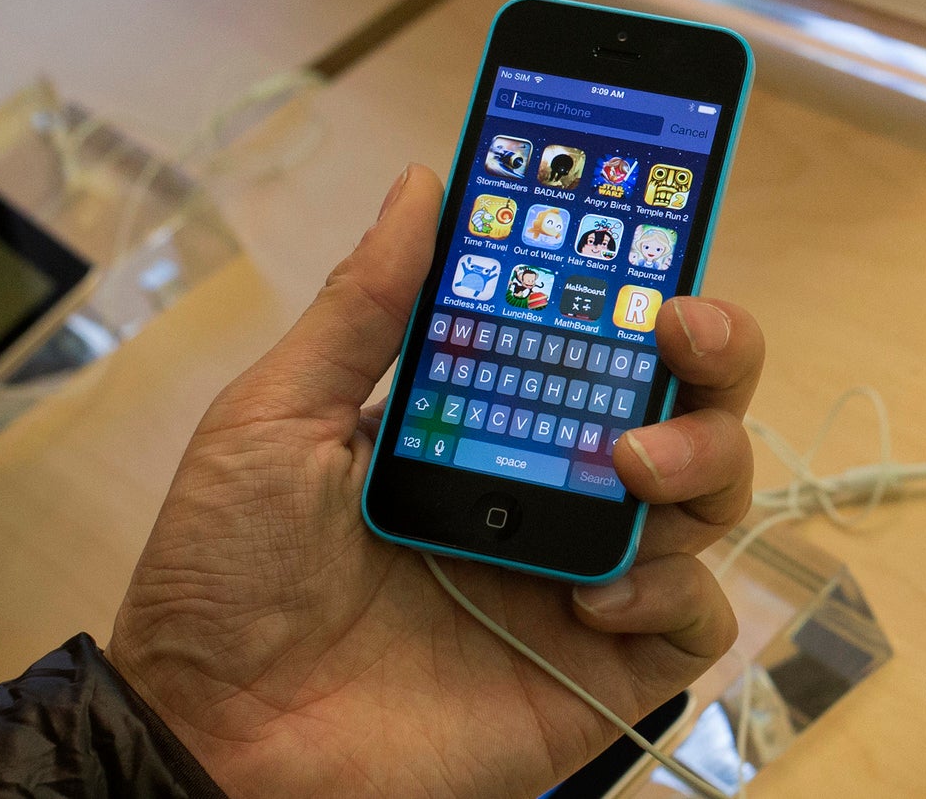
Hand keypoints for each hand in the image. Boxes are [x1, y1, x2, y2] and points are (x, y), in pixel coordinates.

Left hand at [108, 166, 763, 798]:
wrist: (212, 738)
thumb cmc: (222, 579)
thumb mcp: (275, 419)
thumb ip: (362, 306)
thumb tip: (424, 187)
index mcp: (475, 419)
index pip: (585, 332)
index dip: (634, 276)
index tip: (645, 222)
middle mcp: (542, 487)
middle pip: (681, 400)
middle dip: (713, 348)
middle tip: (677, 329)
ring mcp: (573, 577)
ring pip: (710, 495)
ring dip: (701, 456)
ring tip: (632, 464)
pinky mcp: (595, 671)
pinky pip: (692, 619)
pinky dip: (672, 591)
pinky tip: (595, 592)